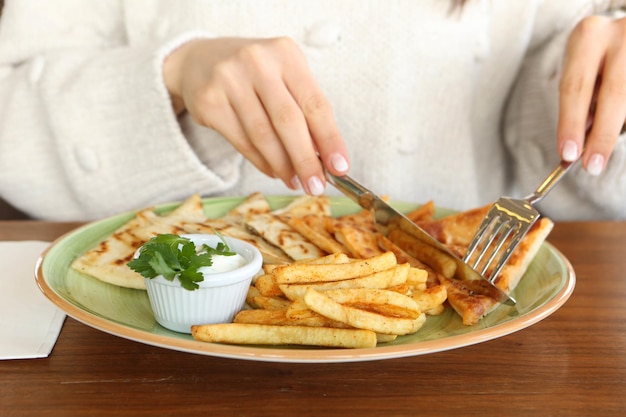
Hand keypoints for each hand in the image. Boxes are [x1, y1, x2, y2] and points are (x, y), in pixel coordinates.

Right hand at [163, 37, 348, 194]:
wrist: (199, 62)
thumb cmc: (254, 75)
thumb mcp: (283, 78)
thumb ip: (304, 112)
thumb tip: (325, 159)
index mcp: (286, 53)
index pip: (315, 103)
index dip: (330, 139)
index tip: (340, 167)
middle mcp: (257, 62)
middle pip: (289, 121)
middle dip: (306, 159)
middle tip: (317, 185)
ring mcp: (229, 80)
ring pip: (263, 135)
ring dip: (283, 166)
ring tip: (295, 181)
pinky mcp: (209, 101)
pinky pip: (242, 141)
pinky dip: (262, 162)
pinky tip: (274, 171)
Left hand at [558, 15, 625, 174]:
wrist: (624, 35)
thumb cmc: (598, 57)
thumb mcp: (582, 69)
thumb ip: (581, 99)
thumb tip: (579, 144)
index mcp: (589, 36)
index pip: (574, 87)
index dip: (570, 123)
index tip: (568, 154)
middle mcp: (621, 34)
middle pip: (613, 94)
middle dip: (602, 135)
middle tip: (591, 165)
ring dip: (617, 125)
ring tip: (602, 142)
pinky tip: (618, 123)